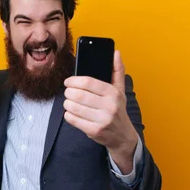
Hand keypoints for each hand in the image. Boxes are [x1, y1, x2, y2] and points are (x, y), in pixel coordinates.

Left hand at [63, 51, 137, 169]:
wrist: (122, 136)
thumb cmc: (118, 110)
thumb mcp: (120, 91)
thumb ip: (117, 71)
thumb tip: (116, 53)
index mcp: (113, 93)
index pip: (88, 82)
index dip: (74, 80)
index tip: (68, 81)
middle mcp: (109, 106)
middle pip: (79, 95)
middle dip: (69, 92)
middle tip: (68, 92)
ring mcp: (102, 120)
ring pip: (74, 107)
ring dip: (67, 104)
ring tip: (69, 102)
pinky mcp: (94, 131)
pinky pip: (73, 120)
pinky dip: (68, 115)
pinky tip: (72, 113)